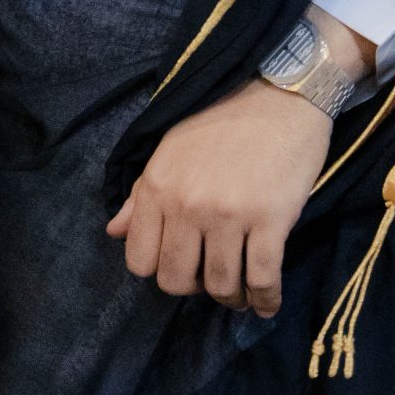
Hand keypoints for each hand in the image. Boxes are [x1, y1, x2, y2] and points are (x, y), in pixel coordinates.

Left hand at [105, 77, 331, 316]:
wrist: (281, 91)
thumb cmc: (224, 118)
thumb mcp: (172, 147)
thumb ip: (142, 193)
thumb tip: (113, 231)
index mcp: (159, 185)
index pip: (140, 261)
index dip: (160, 268)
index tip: (181, 262)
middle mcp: (188, 203)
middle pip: (176, 281)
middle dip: (195, 287)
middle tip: (212, 275)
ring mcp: (229, 214)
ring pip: (221, 286)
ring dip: (232, 297)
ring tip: (242, 289)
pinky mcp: (270, 220)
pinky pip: (262, 280)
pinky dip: (265, 300)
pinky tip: (267, 303)